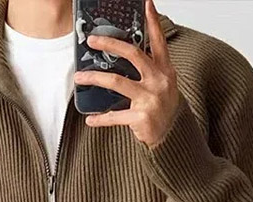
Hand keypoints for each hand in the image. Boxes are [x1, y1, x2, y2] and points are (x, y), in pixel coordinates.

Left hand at [73, 0, 180, 147]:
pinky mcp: (141, 117)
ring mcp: (150, 99)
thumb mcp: (163, 84)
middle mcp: (159, 81)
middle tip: (92, 40)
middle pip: (132, 54)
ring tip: (79, 77)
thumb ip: (149, 69)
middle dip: (110, 44)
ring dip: (94, 79)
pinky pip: (115, 116)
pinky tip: (90, 119)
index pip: (158, 41)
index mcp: (165, 70)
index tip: (145, 3)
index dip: (152, 21)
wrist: (173, 137)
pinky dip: (101, 119)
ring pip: (116, 82)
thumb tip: (125, 54)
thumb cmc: (164, 109)